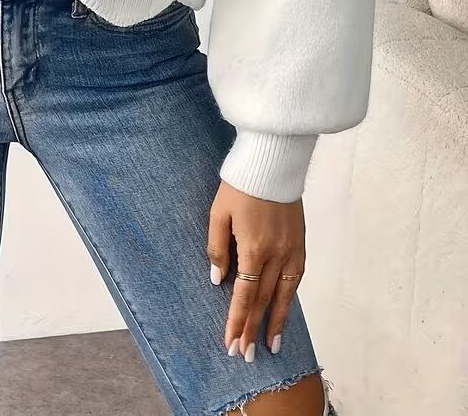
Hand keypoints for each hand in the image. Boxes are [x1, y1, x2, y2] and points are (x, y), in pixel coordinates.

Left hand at [207, 180, 305, 360]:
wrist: (272, 162)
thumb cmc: (240, 185)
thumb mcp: (218, 213)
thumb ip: (218, 248)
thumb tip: (219, 280)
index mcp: (253, 248)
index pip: (244, 296)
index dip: (237, 321)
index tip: (231, 343)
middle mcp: (276, 254)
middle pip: (263, 301)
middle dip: (252, 329)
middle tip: (244, 355)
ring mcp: (291, 249)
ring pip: (284, 295)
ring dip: (276, 322)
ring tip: (270, 346)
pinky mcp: (300, 243)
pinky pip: (296, 278)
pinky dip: (290, 298)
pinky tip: (284, 310)